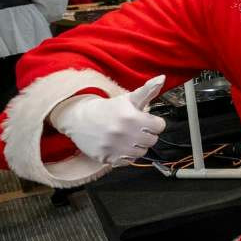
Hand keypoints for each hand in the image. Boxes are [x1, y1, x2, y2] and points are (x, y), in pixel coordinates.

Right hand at [47, 76, 165, 164]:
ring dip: (137, 146)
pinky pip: (127, 162)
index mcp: (131, 117)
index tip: (145, 120)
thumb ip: (148, 90)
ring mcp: (114, 147)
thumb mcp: (128, 98)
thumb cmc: (108, 109)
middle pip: (152, 141)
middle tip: (135, 129)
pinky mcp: (107, 157)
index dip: (154, 123)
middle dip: (146, 134)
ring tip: (127, 137)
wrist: (78, 118)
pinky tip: (118, 145)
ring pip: (141, 153)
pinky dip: (125, 155)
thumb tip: (162, 78)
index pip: (159, 126)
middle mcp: (123, 133)